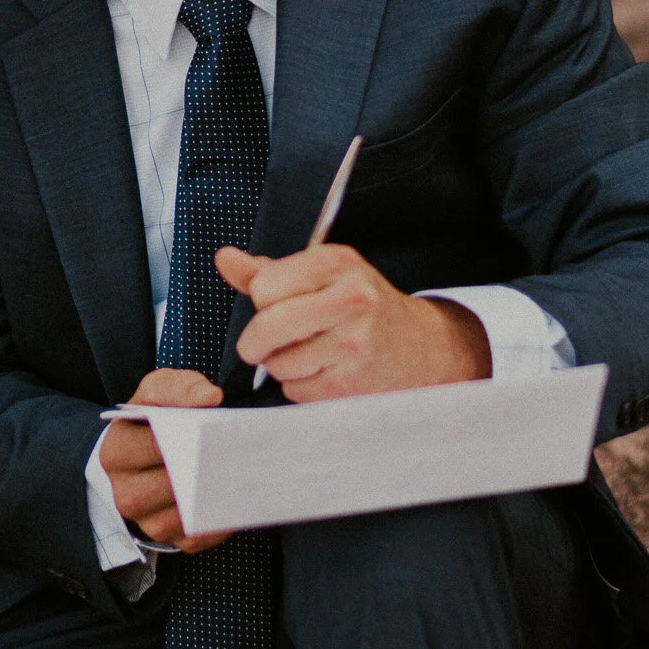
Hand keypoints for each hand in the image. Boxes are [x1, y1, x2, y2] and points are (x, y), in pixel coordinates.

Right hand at [98, 368, 230, 552]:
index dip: (189, 434)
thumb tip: (208, 396)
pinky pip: (204, 535)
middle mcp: (126, 494)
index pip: (156, 445)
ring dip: (219, 493)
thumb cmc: (148, 426)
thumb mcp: (154, 394)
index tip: (215, 425)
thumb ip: (178, 386)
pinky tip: (235, 494)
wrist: (137, 461)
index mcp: (116, 454)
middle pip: (174, 483)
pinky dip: (223, 518)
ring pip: (190, 513)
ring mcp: (148, 522)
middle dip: (207, 465)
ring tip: (242, 471)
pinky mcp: (173, 541)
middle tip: (238, 450)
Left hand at [215, 244, 490, 401]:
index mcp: (337, 262)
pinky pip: (296, 389)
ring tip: (308, 355)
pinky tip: (324, 372)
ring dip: (281, 365)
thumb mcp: (322, 276)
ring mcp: (355, 343)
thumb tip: (225, 259)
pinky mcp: (353, 383)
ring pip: (278, 362)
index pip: (264, 286)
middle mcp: (351, 299)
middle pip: (267, 325)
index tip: (271, 306)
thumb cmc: (363, 308)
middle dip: (255, 341)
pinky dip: (300, 385)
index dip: (260, 301)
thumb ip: (269, 270)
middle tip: (258, 345)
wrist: (423, 348)